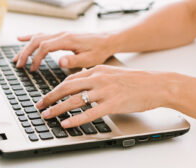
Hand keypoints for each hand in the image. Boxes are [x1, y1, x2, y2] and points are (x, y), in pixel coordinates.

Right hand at [13, 32, 118, 70]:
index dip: (36, 58)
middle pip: (37, 40)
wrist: (107, 41)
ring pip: (37, 37)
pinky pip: (42, 34)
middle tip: (18, 65)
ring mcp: (60, 34)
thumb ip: (74, 60)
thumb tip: (59, 61)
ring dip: (25, 47)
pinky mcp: (61, 36)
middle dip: (25, 52)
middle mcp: (61, 34)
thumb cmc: (99, 51)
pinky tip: (21, 39)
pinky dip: (30, 37)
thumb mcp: (89, 59)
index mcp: (67, 40)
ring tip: (16, 57)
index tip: (32, 69)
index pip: (45, 47)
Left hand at [36, 65, 176, 127]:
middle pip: (67, 87)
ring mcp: (105, 91)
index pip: (69, 79)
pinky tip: (66, 123)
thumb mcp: (110, 72)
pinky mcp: (113, 104)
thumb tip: (80, 80)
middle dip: (50, 97)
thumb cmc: (134, 80)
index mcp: (96, 70)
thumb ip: (94, 76)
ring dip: (58, 108)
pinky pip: (90, 113)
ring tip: (48, 115)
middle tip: (40, 105)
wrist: (156, 84)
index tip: (47, 96)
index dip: (55, 88)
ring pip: (75, 100)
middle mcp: (98, 79)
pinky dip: (76, 119)